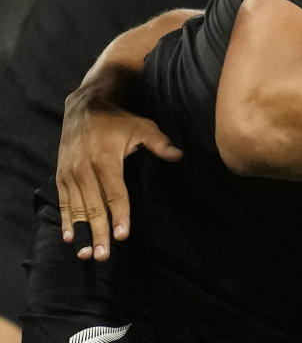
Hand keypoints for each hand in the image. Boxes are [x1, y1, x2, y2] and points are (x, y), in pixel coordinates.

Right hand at [57, 70, 181, 260]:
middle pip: (93, 206)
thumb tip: (178, 156)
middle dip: (98, 232)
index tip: (122, 235)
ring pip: (76, 208)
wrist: (84, 106)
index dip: (119, 215)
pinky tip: (69, 237)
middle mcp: (84, 169)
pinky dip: (66, 220)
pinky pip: (63, 201)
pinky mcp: (61, 174)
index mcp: (105, 159)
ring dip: (81, 232)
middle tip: (103, 255)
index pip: (115, 193)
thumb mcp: (142, 126)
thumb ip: (159, 143)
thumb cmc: (118, 119)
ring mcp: (70, 173)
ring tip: (85, 254)